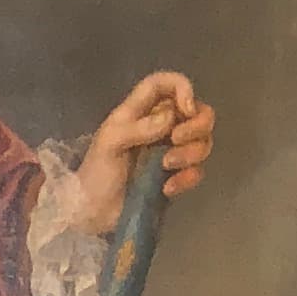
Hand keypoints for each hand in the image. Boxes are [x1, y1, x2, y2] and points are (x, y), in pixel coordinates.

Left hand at [71, 71, 213, 229]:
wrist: (94, 212)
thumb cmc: (97, 172)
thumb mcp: (110, 143)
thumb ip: (138, 127)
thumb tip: (170, 119)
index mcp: (141, 111)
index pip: (166, 84)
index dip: (182, 87)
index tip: (186, 107)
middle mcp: (161, 127)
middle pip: (198, 111)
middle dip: (197, 124)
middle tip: (177, 140)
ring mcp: (171, 152)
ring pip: (202, 141)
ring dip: (191, 153)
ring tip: (167, 166)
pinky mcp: (176, 176)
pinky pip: (196, 171)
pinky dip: (187, 178)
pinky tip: (167, 188)